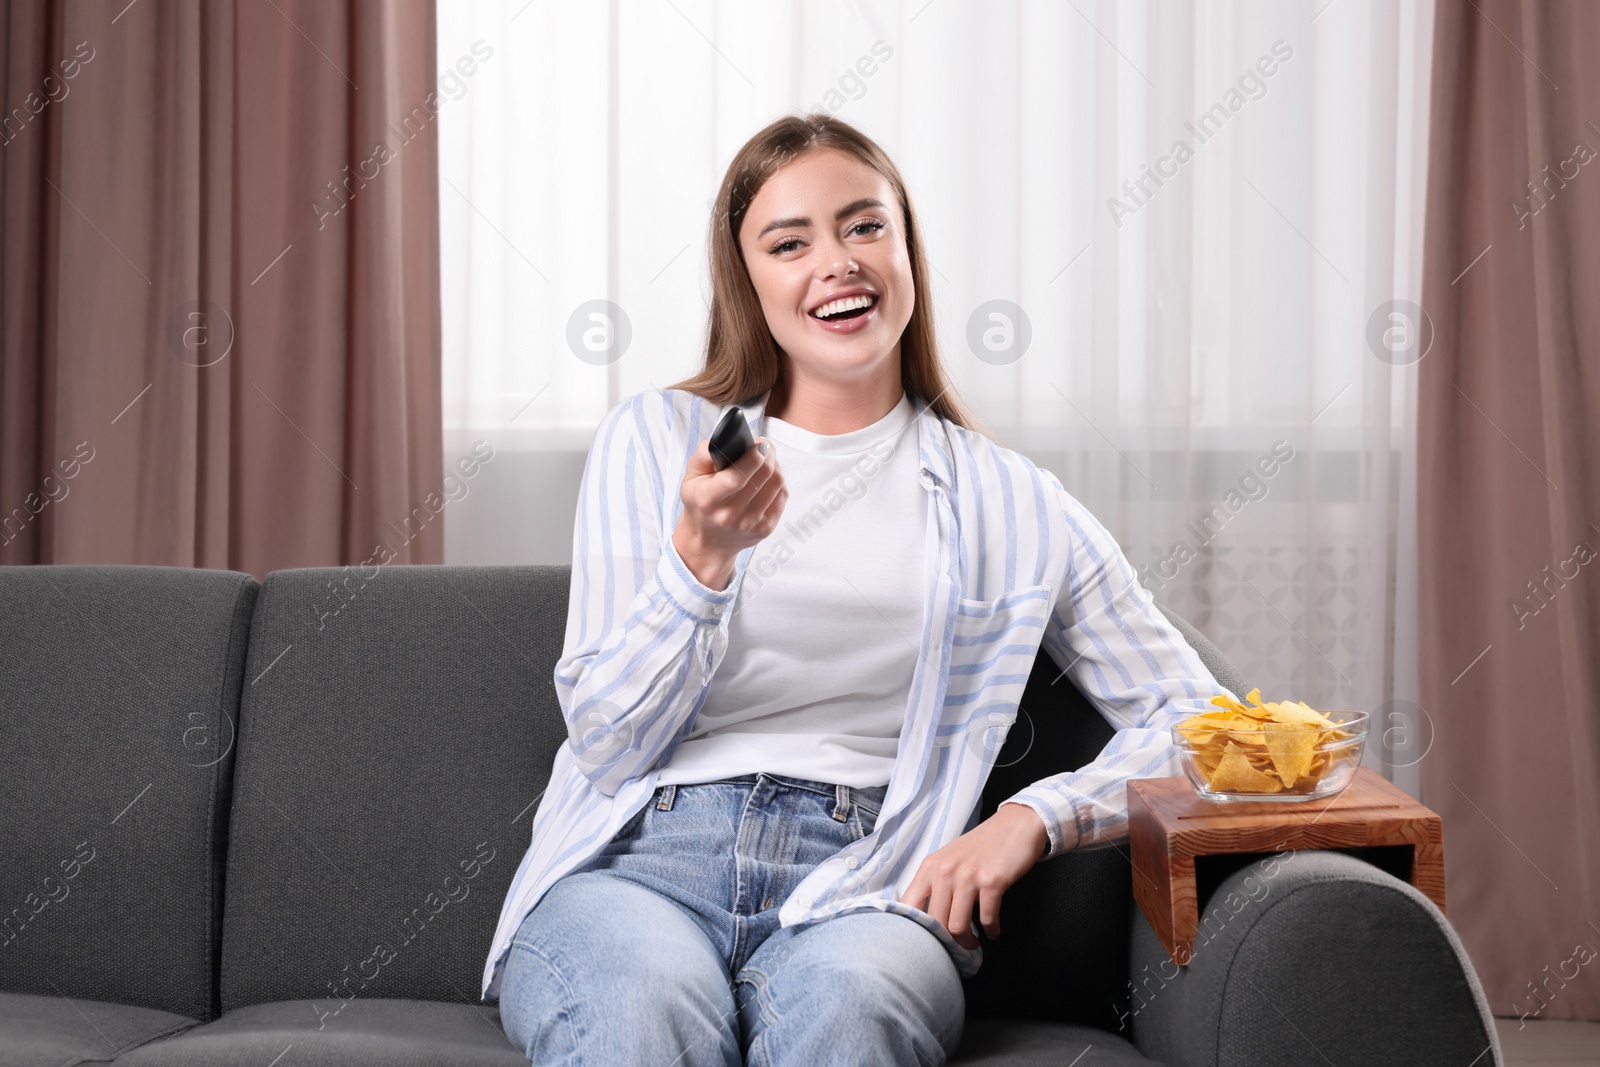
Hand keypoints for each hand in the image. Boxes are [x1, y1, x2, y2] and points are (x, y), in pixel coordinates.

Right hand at [673, 436, 786, 589]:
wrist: (708, 541)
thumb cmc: (700, 503)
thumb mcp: (690, 478)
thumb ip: (703, 454)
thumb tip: (726, 440)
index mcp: (709, 500)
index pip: (737, 477)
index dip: (753, 456)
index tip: (758, 443)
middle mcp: (730, 515)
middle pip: (762, 476)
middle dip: (767, 453)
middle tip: (764, 445)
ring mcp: (750, 524)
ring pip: (776, 483)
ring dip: (775, 464)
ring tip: (766, 458)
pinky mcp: (765, 529)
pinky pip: (782, 495)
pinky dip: (779, 480)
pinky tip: (769, 476)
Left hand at [899, 803, 1048, 948]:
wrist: (1016, 826)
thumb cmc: (982, 847)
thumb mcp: (949, 860)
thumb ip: (936, 884)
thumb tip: (926, 919)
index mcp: (930, 867)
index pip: (908, 905)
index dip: (914, 930)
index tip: (926, 941)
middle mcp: (945, 871)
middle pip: (935, 923)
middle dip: (947, 941)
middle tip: (957, 946)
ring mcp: (968, 876)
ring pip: (958, 926)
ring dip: (968, 941)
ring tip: (975, 941)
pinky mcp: (992, 881)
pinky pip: (986, 918)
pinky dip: (991, 930)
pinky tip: (993, 930)